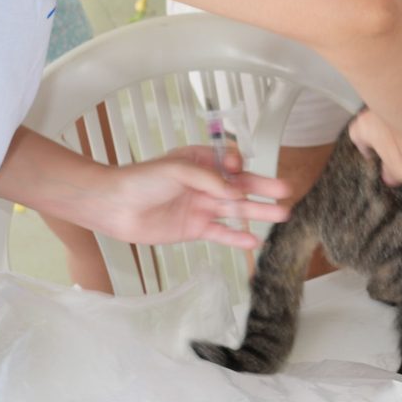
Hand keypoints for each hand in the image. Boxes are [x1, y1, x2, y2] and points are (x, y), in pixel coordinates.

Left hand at [94, 145, 289, 249]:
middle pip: (239, 186)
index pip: (230, 161)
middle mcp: (203, 184)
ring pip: (236, 210)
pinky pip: (221, 233)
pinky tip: (254, 240)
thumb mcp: (177, 170)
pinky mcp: (193, 229)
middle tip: (286, 191)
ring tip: (282, 214)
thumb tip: (235, 192)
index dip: (239, 165)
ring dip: (258, 212)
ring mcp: (200, 207)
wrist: (115, 206)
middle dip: (263, 188)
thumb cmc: (140, 180)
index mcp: (199, 161)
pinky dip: (237, 237)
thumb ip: (208, 180)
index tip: (240, 168)